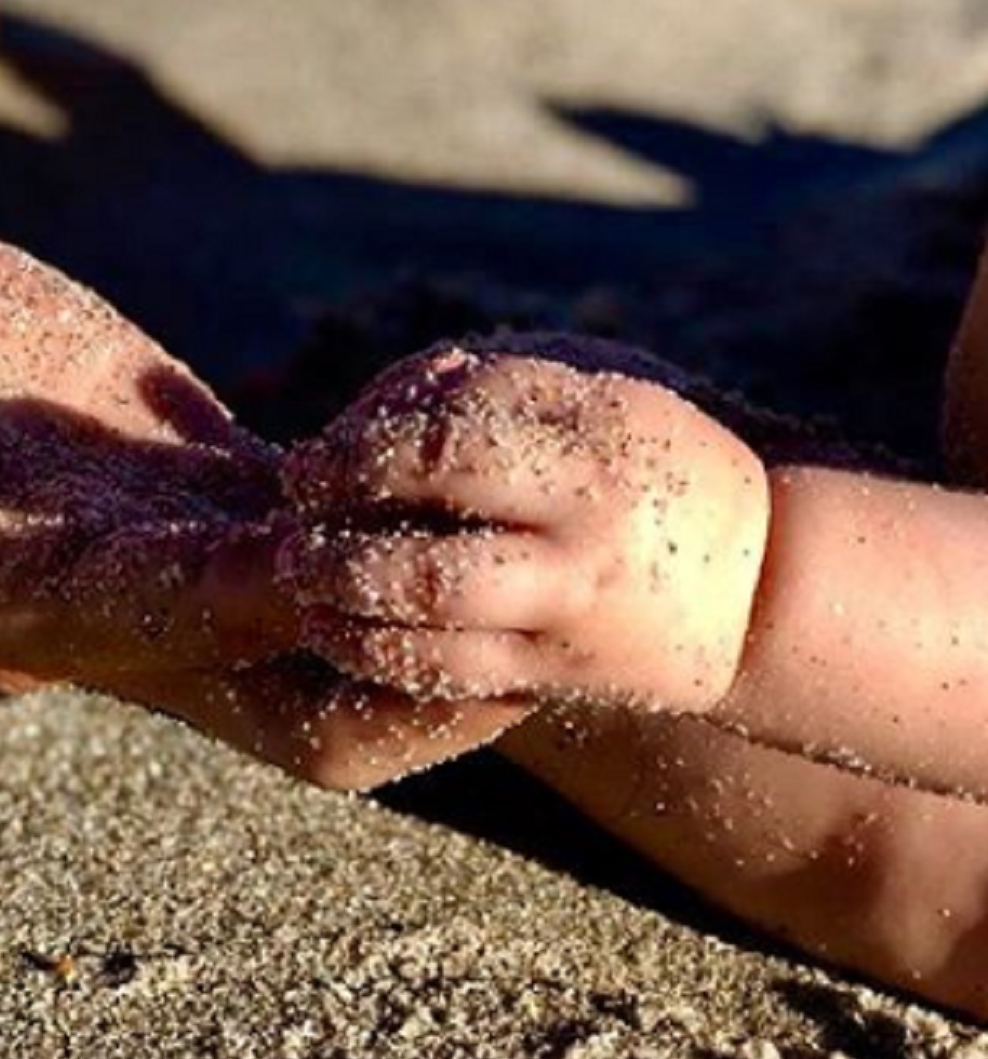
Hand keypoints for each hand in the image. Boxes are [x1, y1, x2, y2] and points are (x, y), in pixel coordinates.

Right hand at [0, 201, 525, 787]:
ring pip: (329, 618)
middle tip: (550, 586)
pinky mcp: (178, 475)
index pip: (194, 633)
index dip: (315, 611)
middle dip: (424, 670)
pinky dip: (391, 497)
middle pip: (296, 694)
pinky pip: (316, 520)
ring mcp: (151, 540)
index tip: (426, 554)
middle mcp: (101, 591)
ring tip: (538, 497)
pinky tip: (450, 428)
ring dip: (431, 584)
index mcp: (9, 584)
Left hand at [281, 341, 770, 712]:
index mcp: (597, 431)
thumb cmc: (653, 465)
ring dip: (344, 583)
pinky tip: (336, 633)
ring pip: (432, 594)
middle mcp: (586, 516)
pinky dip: (378, 652)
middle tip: (292, 501)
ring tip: (300, 573)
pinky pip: (450, 671)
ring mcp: (573, 599)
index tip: (318, 450)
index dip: (367, 437)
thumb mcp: (600, 394)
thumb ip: (493, 386)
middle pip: (438, 494)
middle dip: (343, 498)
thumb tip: (372, 406)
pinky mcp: (559, 672)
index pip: (456, 421)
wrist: (766, 590)